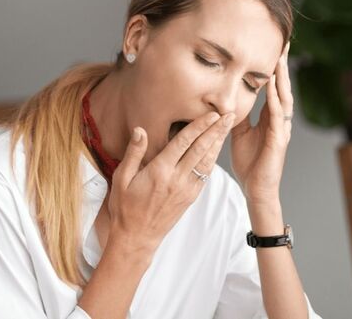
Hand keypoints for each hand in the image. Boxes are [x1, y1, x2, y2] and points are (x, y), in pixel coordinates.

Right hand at [107, 111, 234, 253]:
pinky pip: (205, 174)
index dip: (199, 126)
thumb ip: (134, 153)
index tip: (212, 114)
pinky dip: (213, 159)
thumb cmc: (125, 207)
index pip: (184, 143)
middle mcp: (176, 179)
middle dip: (216, 130)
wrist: (137, 237)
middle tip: (229, 114)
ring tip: (228, 127)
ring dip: (219, 142)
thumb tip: (141, 130)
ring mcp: (186, 189)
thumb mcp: (121, 178)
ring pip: (207, 161)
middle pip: (201, 149)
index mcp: (160, 171)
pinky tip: (217, 148)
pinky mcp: (191, 197)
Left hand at [231, 42, 292, 204]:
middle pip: (283, 87)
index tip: (273, 46)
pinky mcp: (278, 140)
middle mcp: (279, 120)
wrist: (256, 189)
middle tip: (284, 43)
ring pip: (284, 98)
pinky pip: (277, 118)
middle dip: (282, 65)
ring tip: (281, 59)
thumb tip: (226, 98)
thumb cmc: (249, 162)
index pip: (273, 87)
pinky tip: (273, 90)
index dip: (274, 67)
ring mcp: (281, 129)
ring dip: (282, 79)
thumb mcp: (238, 132)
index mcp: (270, 117)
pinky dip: (276, 102)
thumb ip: (236, 114)